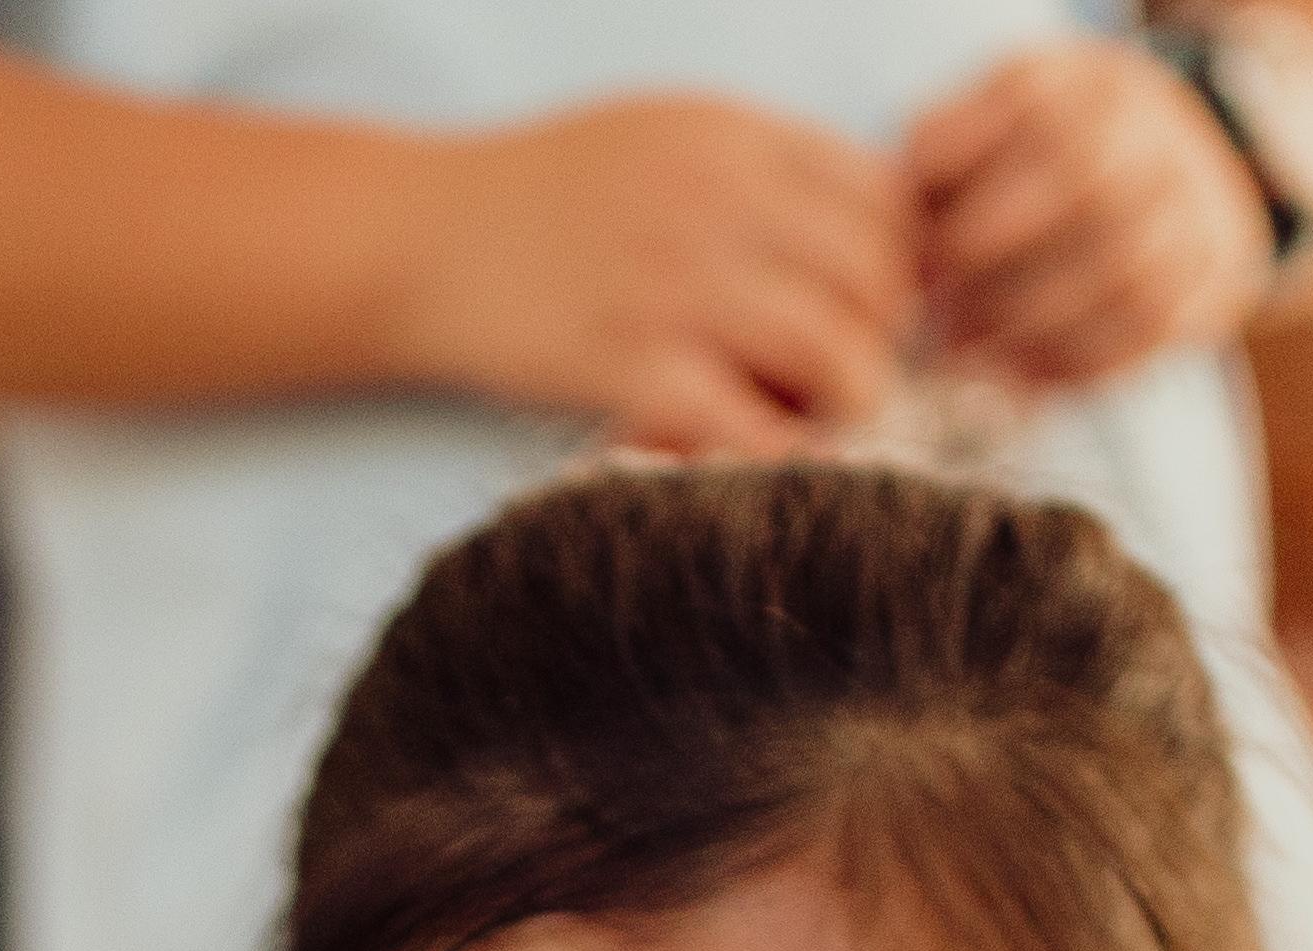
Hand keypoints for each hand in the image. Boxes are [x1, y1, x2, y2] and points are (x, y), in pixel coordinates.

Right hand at [388, 96, 915, 449]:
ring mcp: (675, 288)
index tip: (864, 302)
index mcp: (732, 139)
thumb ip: (758, 168)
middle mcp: (717, 203)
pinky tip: (757, 454)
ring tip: (818, 418)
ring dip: (849, 401)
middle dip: (881, 335)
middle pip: (878, 278)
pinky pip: (754, 428)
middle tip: (848, 371)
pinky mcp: (630, 369)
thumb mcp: (660, 134)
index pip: (883, 199)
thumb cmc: (540, 195)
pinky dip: (776, 453)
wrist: (416, 240)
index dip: (896, 260)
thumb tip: (865, 226)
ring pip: (839, 353)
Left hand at [899, 43, 1274, 392]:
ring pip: (1119, 268)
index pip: (1027, 114)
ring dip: (1027, 324)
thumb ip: (941, 161)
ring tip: (965, 352)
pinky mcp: (1214, 268)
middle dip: (991, 263)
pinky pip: (1146, 326)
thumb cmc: (1045, 161)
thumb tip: (896, 236)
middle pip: (1080, 187)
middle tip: (935, 312)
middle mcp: (1150, 127)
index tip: (916, 246)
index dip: (962, 184)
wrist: (1179, 170)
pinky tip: (1017, 376)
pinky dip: (1074, 361)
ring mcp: (1192, 197)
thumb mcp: (991, 130)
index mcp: (1084, 80)